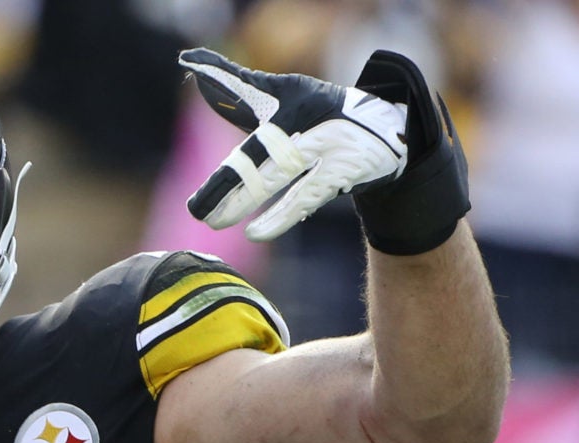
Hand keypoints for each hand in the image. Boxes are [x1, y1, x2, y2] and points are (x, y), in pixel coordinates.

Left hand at [182, 49, 467, 253]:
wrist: (385, 129)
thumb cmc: (320, 111)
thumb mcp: (284, 93)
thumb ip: (241, 90)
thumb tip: (199, 74)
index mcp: (291, 101)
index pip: (248, 96)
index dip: (221, 87)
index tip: (192, 86)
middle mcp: (308, 122)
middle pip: (259, 151)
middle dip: (226, 182)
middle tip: (196, 207)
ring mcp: (327, 147)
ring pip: (279, 175)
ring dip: (244, 199)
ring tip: (214, 220)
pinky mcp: (341, 173)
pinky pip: (305, 198)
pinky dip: (279, 217)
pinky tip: (254, 233)